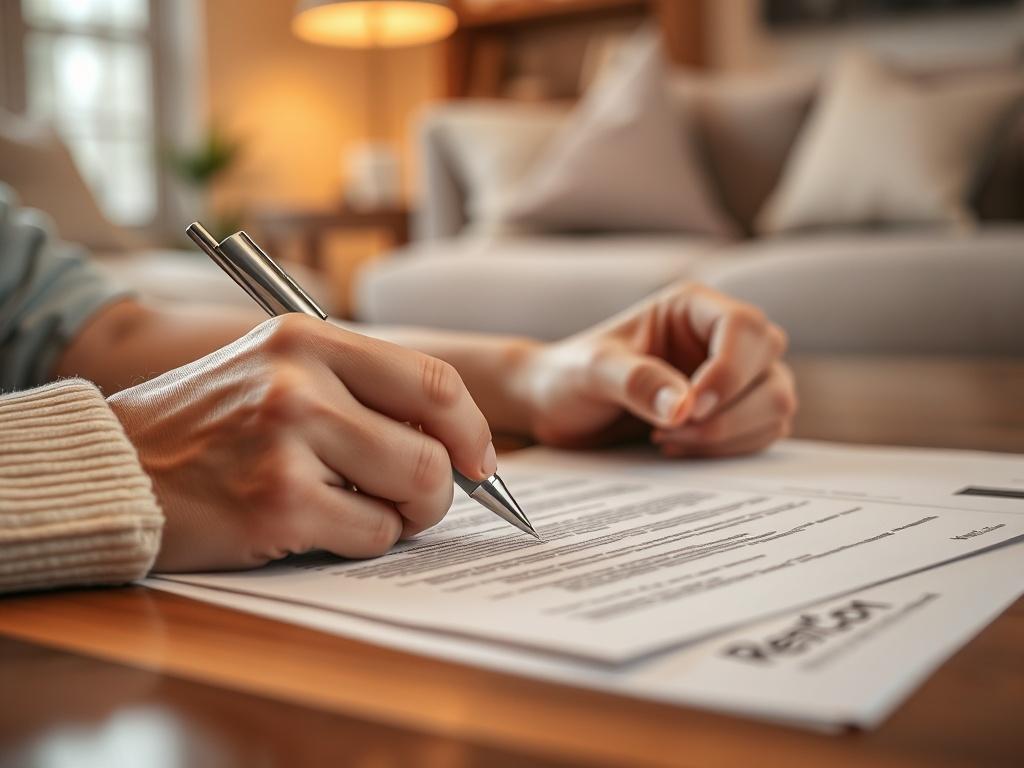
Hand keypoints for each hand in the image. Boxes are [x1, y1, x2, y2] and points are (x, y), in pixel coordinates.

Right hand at [107, 315, 495, 570]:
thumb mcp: (273, 371)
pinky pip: (369, 535)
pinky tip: (313, 527)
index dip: (471, 429)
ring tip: (355, 510)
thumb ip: (356, 389)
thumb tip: (454, 440)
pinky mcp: (275, 505)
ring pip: (411, 494)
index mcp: (306, 338)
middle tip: (416, 502)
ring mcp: (286, 443)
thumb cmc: (204, 425)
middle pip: (433, 449)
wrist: (111, 466)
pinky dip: (359, 542)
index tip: (480, 462)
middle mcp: (300, 382)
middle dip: (441, 490)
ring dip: (400, 517)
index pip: (432, 379)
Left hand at [515, 283, 795, 456]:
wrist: (558, 409)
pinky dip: (730, 448)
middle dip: (729, 410)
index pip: (744, 327)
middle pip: (770, 366)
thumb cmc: (570, 376)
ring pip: (776, 403)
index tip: (691, 407)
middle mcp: (721, 337)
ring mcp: (734, 375)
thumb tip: (684, 407)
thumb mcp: (591, 372)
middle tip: (671, 429)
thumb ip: (635, 381)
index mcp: (692, 308)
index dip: (729, 370)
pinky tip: (678, 446)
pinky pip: (765, 431)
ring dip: (729, 433)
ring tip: (668, 438)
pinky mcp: (735, 411)